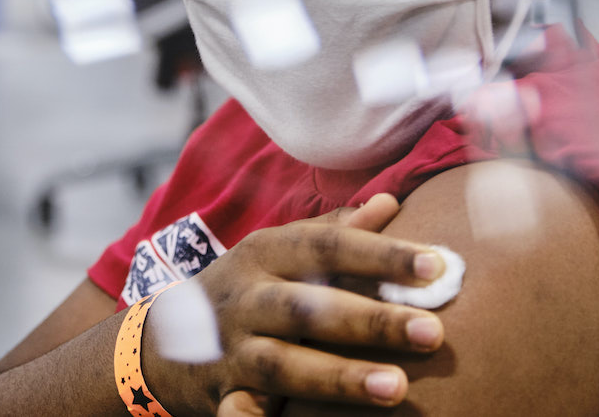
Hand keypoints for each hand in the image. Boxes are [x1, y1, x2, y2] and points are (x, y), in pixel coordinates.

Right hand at [143, 194, 446, 414]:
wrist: (161, 340)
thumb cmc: (245, 288)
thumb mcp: (278, 250)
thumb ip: (334, 230)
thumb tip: (391, 203)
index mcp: (265, 253)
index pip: (327, 246)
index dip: (380, 254)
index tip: (436, 265)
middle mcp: (247, 297)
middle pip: (309, 306)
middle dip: (370, 320)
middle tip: (433, 332)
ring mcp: (231, 348)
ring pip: (282, 363)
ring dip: (338, 377)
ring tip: (396, 389)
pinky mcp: (220, 394)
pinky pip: (239, 411)